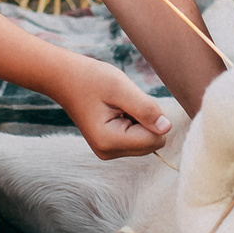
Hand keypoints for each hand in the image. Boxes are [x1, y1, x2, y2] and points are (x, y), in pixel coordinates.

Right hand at [49, 54, 174, 160]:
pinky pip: (137, 139)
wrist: (65, 79)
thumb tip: (167, 127)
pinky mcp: (110, 147)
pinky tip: (116, 111)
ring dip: (140, 121)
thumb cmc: (92, 79)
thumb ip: (146, 109)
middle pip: (153, 143)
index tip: (132, 102)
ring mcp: (109, 152)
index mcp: (110, 141)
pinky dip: (134, 123)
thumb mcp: (121, 88)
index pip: (156, 139)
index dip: (153, 117)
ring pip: (147, 141)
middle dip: (147, 120)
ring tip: (118, 106)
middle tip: (124, 103)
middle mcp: (109, 153)